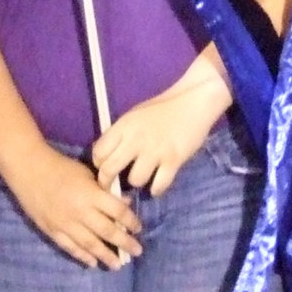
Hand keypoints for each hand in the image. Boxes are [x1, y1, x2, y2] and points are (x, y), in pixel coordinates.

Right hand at [6, 146, 141, 269]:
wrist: (29, 169)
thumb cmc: (61, 167)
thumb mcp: (87, 173)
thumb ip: (106, 190)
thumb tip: (126, 203)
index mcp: (91, 194)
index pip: (118, 211)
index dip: (131, 221)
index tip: (139, 229)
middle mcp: (81, 212)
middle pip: (108, 231)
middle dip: (125, 243)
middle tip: (137, 251)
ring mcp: (65, 224)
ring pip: (90, 244)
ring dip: (106, 255)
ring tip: (117, 265)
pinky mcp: (52, 231)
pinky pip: (70, 247)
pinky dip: (83, 256)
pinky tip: (93, 263)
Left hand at [92, 74, 229, 196]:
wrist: (192, 102)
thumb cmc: (162, 109)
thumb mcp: (134, 116)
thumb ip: (120, 134)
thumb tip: (105, 156)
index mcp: (124, 126)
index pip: (98, 152)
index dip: (99, 164)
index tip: (104, 168)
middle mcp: (136, 139)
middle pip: (110, 169)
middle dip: (108, 182)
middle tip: (112, 186)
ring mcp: (155, 150)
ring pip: (135, 180)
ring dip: (138, 182)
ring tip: (143, 177)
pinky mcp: (174, 160)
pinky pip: (159, 185)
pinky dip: (157, 189)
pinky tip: (158, 184)